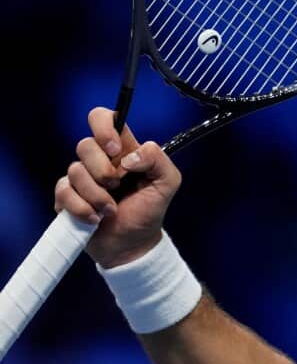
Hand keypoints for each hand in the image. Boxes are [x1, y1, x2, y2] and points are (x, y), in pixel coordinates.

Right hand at [53, 107, 182, 268]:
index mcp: (122, 151)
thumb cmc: (149, 212)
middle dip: (102, 170)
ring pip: (74, 171)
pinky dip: (83, 208)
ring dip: (96, 195)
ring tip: (110, 209)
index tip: (114, 149)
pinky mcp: (66, 198)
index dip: (103, 126)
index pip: (104, 118)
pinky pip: (63, 193)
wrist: (132, 245)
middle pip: (84, 145)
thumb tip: (128, 157)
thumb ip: (158, 159)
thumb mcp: (167, 183)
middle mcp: (99, 161)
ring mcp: (80, 179)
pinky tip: (96, 218)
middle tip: (117, 185)